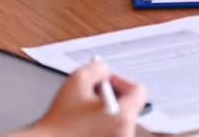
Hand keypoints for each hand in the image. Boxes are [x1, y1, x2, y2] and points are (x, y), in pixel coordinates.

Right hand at [19, 59, 144, 136]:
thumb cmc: (59, 120)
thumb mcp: (77, 80)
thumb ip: (97, 68)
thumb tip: (106, 71)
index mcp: (123, 117)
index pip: (138, 91)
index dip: (121, 81)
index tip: (107, 82)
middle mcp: (125, 134)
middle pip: (129, 105)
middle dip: (112, 95)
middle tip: (93, 94)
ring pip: (120, 120)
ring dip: (107, 111)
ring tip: (86, 110)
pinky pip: (112, 132)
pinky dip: (102, 124)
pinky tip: (85, 123)